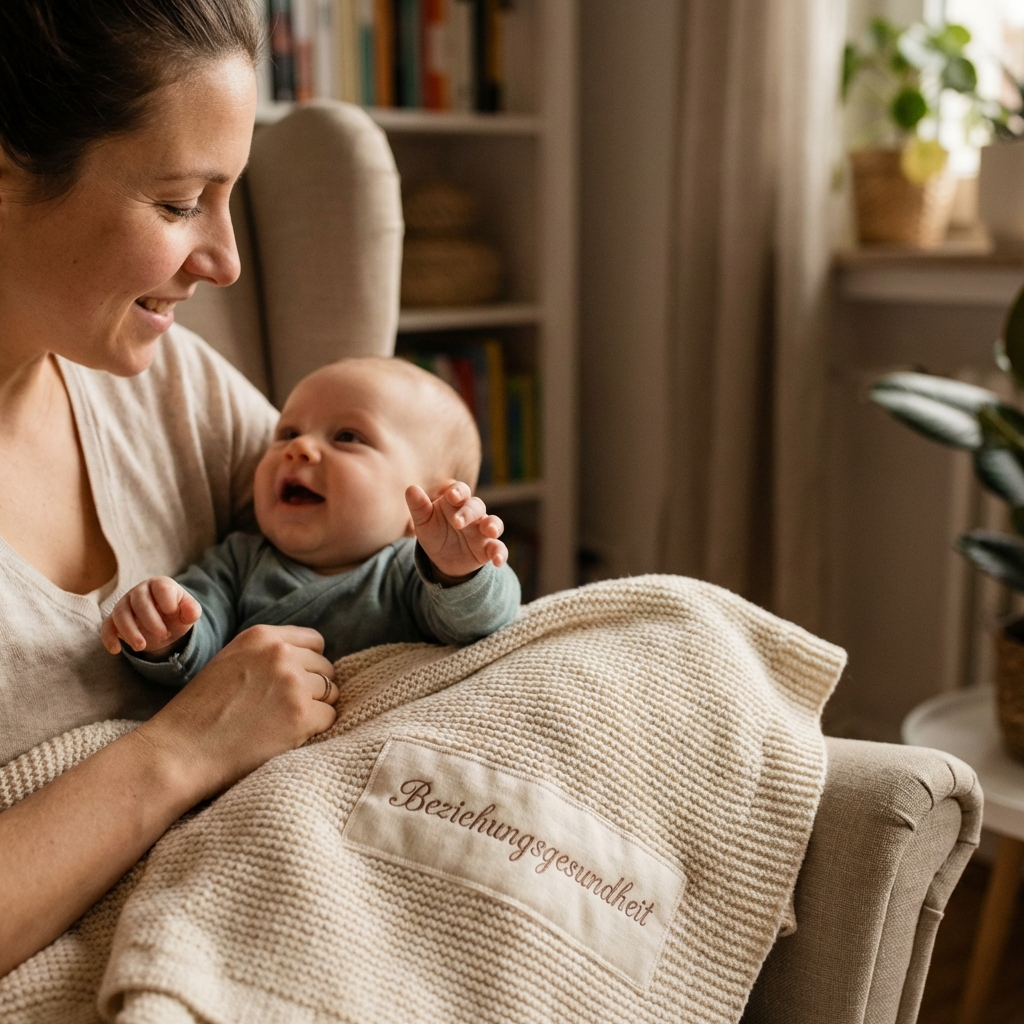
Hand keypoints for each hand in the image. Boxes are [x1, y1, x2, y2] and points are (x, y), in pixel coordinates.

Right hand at [100, 577, 201, 657]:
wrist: (164, 624)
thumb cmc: (177, 614)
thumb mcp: (188, 613)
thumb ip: (192, 610)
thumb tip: (191, 612)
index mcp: (160, 584)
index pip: (160, 587)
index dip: (167, 601)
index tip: (173, 614)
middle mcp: (140, 591)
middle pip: (139, 601)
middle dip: (150, 620)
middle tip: (163, 634)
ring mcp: (125, 604)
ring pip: (120, 614)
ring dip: (130, 631)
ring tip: (142, 647)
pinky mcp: (114, 619)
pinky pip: (107, 626)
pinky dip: (109, 638)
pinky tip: (116, 650)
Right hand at [140, 624, 338, 799]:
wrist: (179, 752)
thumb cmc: (200, 714)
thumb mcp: (231, 662)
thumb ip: (266, 655)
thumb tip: (309, 661)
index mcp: (261, 636)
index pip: (314, 641)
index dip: (309, 664)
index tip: (295, 683)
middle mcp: (280, 654)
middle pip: (325, 667)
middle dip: (313, 688)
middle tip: (284, 710)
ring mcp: (293, 683)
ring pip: (331, 692)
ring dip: (316, 709)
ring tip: (282, 724)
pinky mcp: (301, 714)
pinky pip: (329, 718)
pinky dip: (314, 730)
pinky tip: (285, 737)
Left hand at [405, 481, 507, 582]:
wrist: (442, 561)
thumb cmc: (434, 534)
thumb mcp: (423, 522)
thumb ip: (419, 506)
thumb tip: (410, 489)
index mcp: (456, 503)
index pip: (461, 491)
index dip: (458, 492)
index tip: (451, 496)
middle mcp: (472, 514)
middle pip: (476, 506)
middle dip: (469, 512)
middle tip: (457, 522)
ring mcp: (482, 531)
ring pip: (494, 523)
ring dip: (494, 525)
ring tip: (490, 531)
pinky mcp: (488, 548)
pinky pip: (499, 548)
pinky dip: (501, 553)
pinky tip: (497, 561)